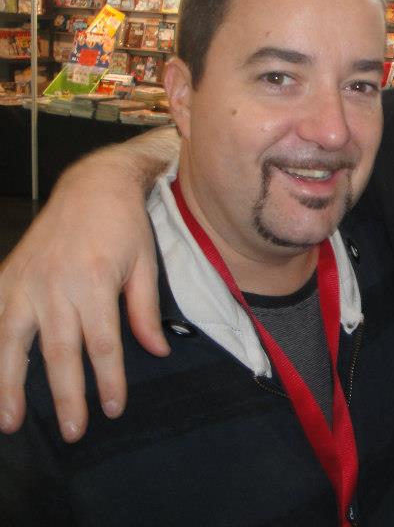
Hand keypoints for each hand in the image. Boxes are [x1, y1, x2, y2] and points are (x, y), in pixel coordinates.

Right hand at [0, 159, 167, 441]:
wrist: (92, 185)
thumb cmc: (125, 225)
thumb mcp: (145, 265)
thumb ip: (144, 311)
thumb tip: (156, 352)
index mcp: (93, 283)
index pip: (102, 346)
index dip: (108, 381)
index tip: (114, 409)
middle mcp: (55, 286)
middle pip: (60, 354)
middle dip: (67, 397)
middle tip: (74, 431)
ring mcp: (25, 281)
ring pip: (14, 344)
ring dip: (10, 386)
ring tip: (10, 423)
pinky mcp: (7, 276)